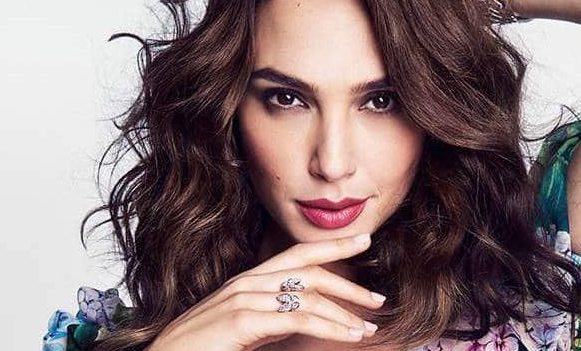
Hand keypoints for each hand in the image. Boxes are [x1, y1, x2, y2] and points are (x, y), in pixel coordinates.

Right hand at [146, 233, 385, 350]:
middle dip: (349, 282)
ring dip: (346, 312)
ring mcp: (245, 298)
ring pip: (311, 296)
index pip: (297, 253)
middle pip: (310, 269)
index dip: (332, 244)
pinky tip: (349, 337)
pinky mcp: (245, 319)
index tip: (362, 241)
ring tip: (368, 329)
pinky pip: (300, 318)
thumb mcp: (242, 327)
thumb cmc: (202, 349)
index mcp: (249, 280)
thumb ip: (269, 317)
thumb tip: (299, 318)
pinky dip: (332, 327)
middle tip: (378, 298)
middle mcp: (249, 282)